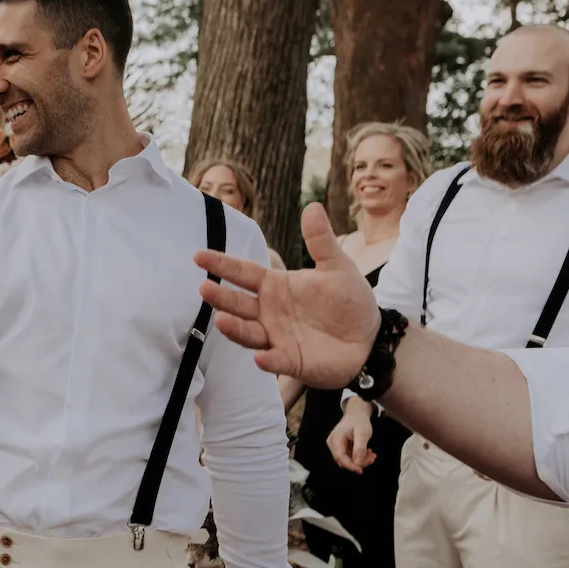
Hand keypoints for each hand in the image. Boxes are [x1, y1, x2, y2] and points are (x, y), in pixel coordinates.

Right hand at [196, 203, 382, 387]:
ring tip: (222, 320)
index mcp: (276, 286)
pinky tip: (260, 357)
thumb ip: (320, 241)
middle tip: (204, 288)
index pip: (243, 273)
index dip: (222, 264)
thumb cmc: (349, 301)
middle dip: (220, 297)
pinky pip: (274, 360)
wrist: (369, 339)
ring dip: (234, 328)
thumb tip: (312, 206)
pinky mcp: (289, 360)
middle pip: (238, 303)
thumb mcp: (337, 267)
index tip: (199, 256)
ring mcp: (276, 337)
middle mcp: (269, 311)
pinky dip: (266, 360)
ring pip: (248, 333)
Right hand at [327, 406, 375, 472]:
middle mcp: (333, 443)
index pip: (340, 457)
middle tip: (372, 458)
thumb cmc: (359, 421)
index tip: (361, 471)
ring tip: (372, 455)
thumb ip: (360, 448)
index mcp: (336, 439)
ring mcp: (336, 445)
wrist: (357, 413)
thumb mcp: (362, 433)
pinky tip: (368, 453)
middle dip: (358, 462)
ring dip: (360, 460)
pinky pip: (349, 456)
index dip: (350, 466)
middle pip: (343, 460)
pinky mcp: (340, 447)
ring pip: (347, 459)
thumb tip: (358, 463)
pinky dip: (359, 456)